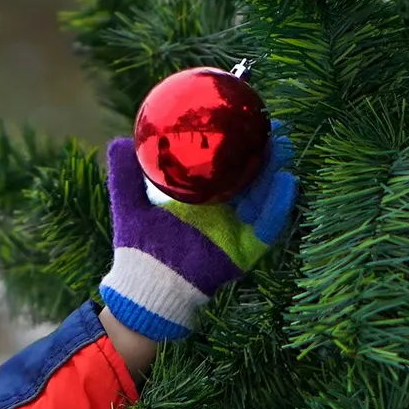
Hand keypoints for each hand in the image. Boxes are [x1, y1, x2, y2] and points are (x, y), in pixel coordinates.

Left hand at [98, 122, 298, 341]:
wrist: (143, 288)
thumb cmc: (137, 249)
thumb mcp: (130, 205)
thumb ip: (126, 175)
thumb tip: (121, 141)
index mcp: (199, 200)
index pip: (225, 168)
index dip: (238, 146)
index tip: (247, 120)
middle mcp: (221, 212)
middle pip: (251, 178)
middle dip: (265, 154)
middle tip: (275, 127)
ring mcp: (234, 231)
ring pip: (263, 196)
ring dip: (275, 172)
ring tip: (282, 146)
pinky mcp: (243, 251)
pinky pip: (267, 227)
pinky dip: (277, 205)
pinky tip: (287, 182)